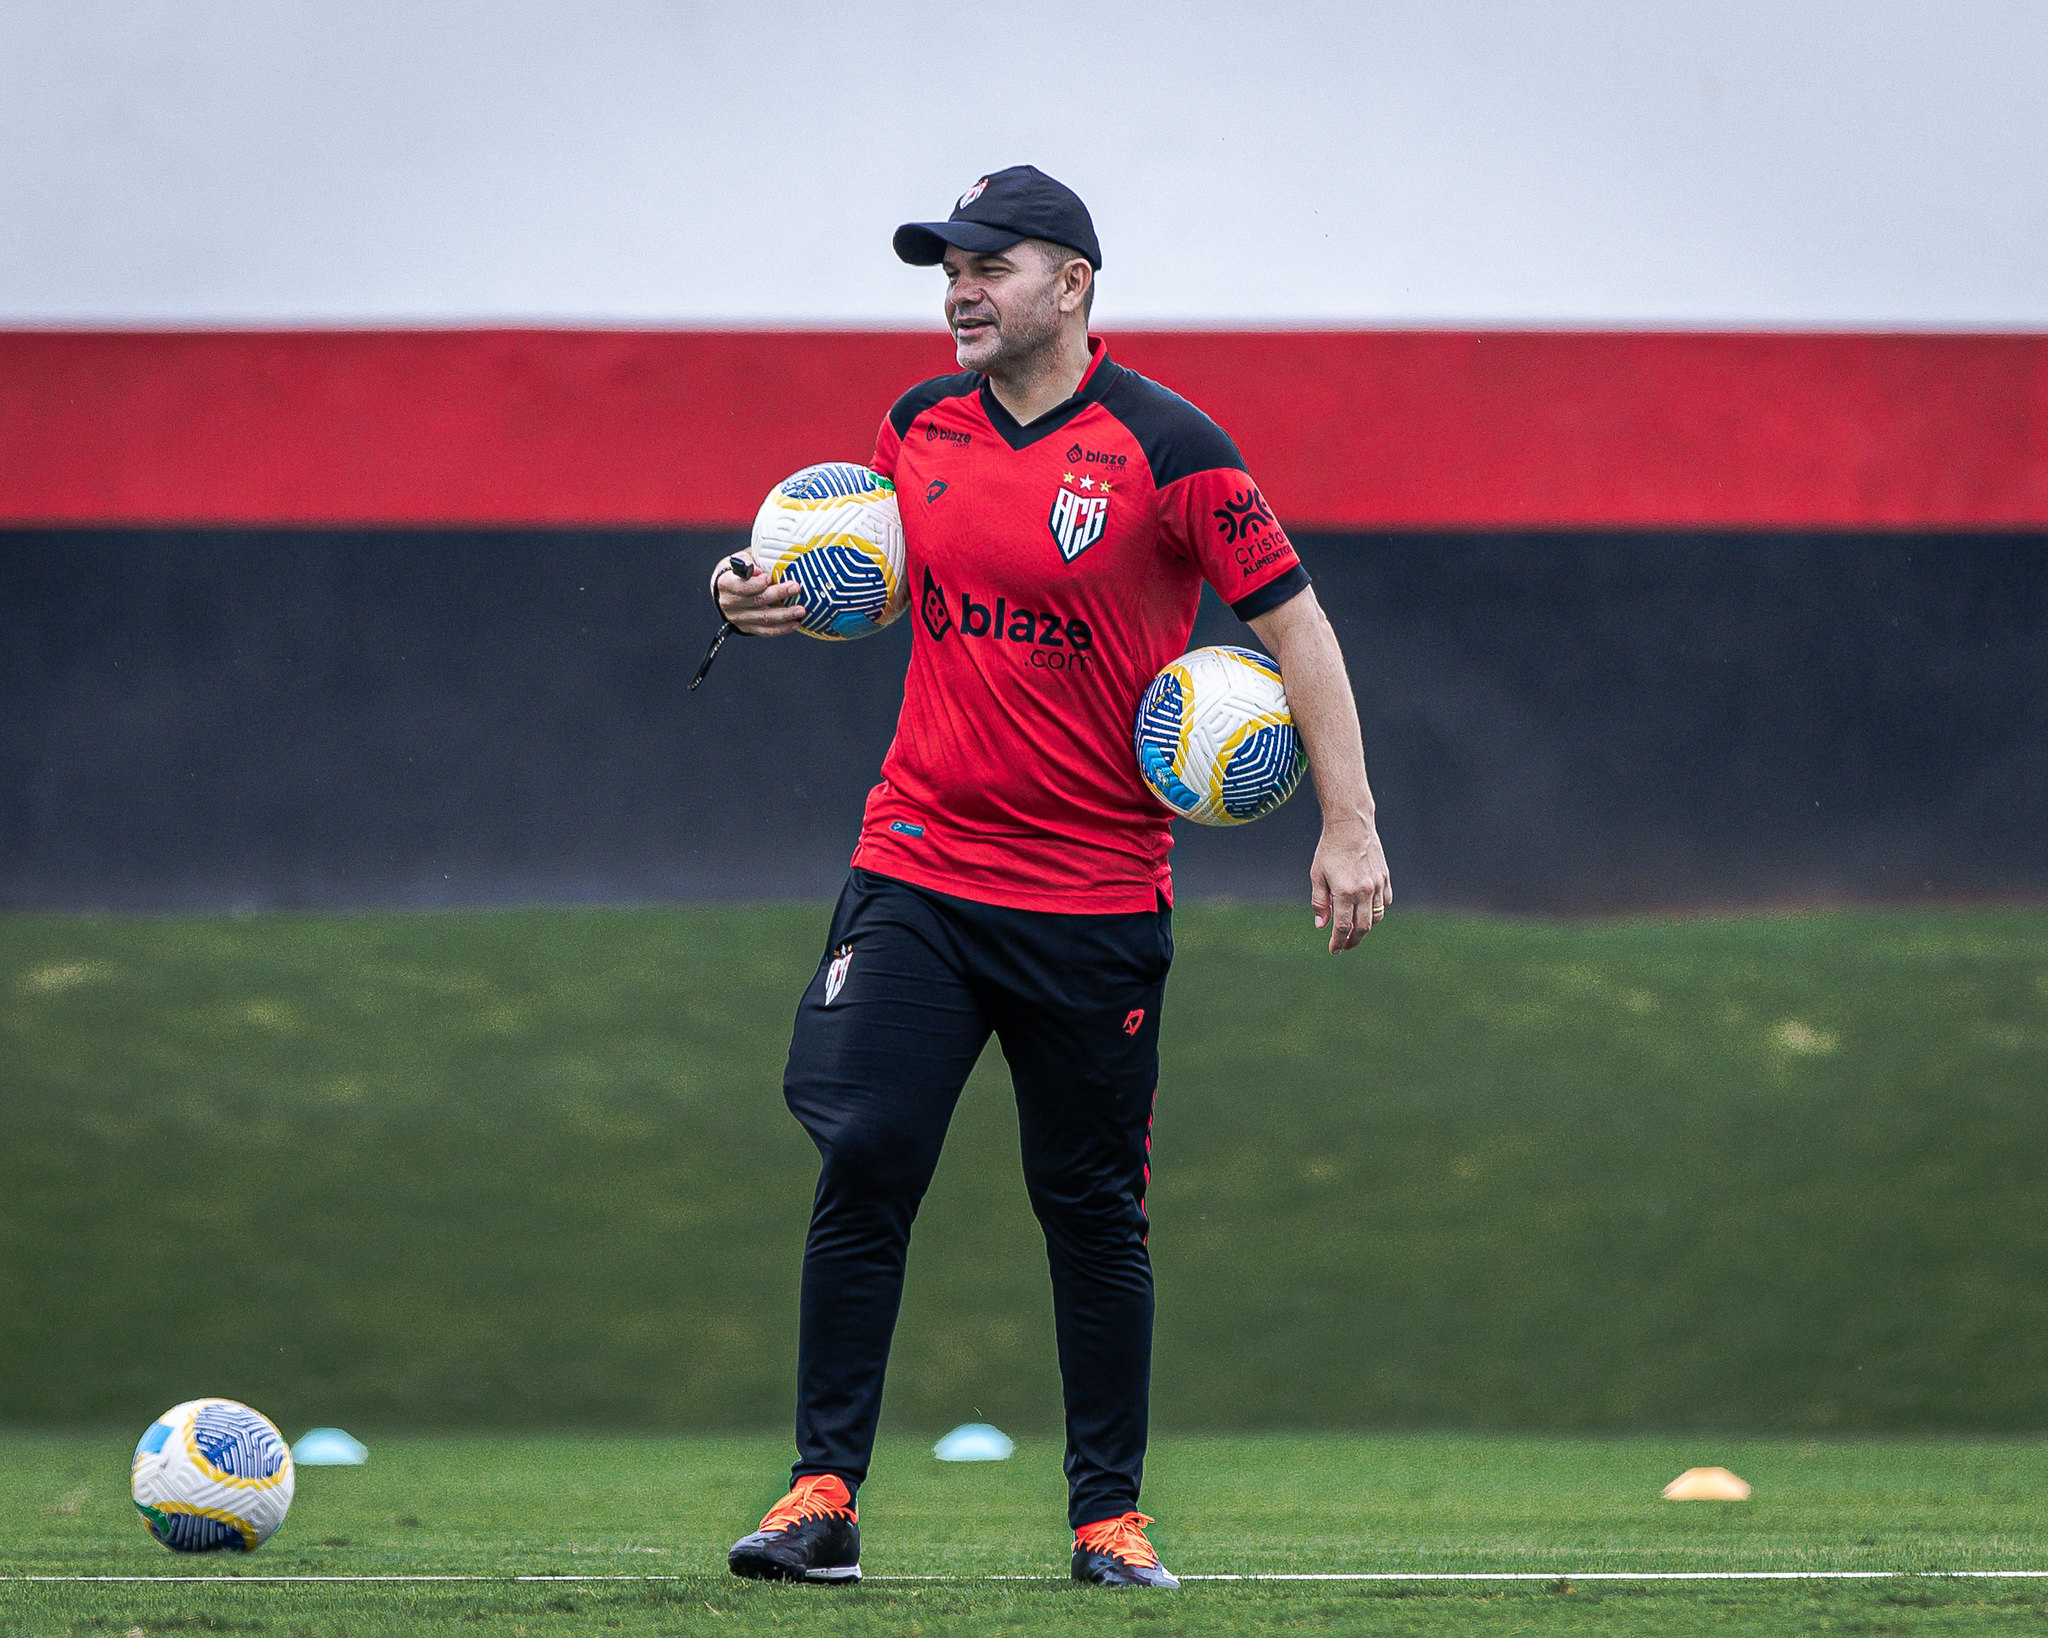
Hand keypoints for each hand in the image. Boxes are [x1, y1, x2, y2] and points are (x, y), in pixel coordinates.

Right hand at [711, 556, 806, 635]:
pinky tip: (795, 623)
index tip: (769, 578)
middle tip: (795, 588)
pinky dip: (782, 628)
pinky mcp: (747, 628)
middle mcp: (730, 603)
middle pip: (756, 601)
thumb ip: (750, 562)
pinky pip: (766, 631)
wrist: (727, 590)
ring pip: (764, 618)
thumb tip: (759, 570)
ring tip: (801, 610)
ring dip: (785, 615)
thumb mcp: (741, 559)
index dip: (756, 584)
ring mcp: (738, 618)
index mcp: (726, 583)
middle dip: (778, 594)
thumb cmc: (738, 571)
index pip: (741, 586)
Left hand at [1310, 818, 1390, 952]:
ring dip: (1365, 928)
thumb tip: (1322, 925)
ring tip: (1354, 931)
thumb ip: (1320, 902)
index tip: (1333, 950)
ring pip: (1376, 917)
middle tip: (1344, 946)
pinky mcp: (1385, 878)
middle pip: (1362, 927)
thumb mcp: (1317, 875)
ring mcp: (1378, 885)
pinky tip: (1367, 912)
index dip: (1338, 942)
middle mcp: (1365, 891)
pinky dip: (1377, 912)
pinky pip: (1385, 903)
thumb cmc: (1330, 849)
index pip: (1343, 927)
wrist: (1352, 825)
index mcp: (1345, 891)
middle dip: (1353, 940)